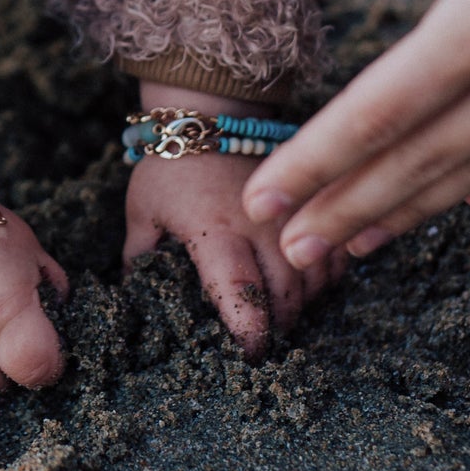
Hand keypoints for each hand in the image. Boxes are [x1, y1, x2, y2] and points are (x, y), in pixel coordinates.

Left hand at [125, 141, 341, 359]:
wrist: (209, 116)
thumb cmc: (170, 168)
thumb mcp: (142, 213)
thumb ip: (140, 260)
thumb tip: (134, 304)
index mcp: (214, 229)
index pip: (238, 286)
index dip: (248, 325)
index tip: (249, 354)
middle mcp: (261, 226)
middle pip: (286, 292)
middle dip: (278, 326)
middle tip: (262, 343)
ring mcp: (293, 214)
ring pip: (315, 277)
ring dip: (302, 305)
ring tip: (280, 317)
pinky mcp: (313, 205)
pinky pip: (335, 254)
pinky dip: (324, 277)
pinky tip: (305, 287)